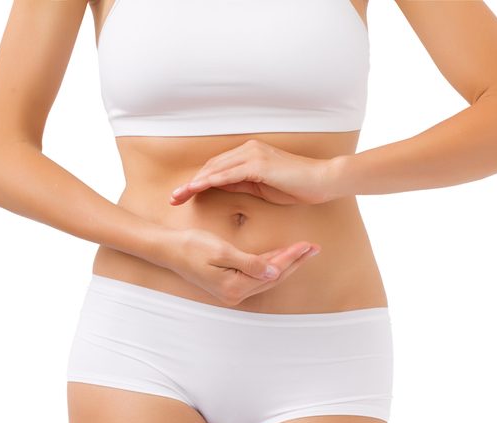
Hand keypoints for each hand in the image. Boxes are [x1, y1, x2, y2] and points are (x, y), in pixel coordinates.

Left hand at [168, 139, 337, 205]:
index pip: (217, 168)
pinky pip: (228, 174)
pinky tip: (196, 189)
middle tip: (173, 198)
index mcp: (249, 154)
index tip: (183, 195)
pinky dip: (209, 181)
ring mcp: (253, 155)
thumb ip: (242, 183)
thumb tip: (220, 186)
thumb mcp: (263, 187)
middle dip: (190, 183)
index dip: (198, 181)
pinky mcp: (258, 164)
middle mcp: (248, 150)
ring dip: (194, 183)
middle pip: (211, 167)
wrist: (323, 180)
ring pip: (215, 169)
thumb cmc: (297, 186)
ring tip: (178, 196)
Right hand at [169, 227, 320, 305]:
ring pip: (267, 278)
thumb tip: (274, 273)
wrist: (168, 250)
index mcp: (235, 286)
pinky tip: (279, 257)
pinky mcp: (229, 285)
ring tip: (303, 252)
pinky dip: (270, 266)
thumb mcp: (221, 251)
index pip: (272, 270)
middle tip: (314, 248)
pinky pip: (256, 276)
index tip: (307, 244)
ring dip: (285, 264)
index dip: (291, 256)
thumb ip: (249, 263)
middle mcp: (235, 294)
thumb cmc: (191, 246)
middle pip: (274, 277)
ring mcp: (232, 292)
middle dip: (295, 262)